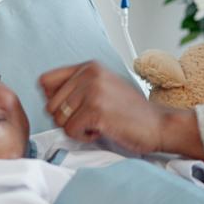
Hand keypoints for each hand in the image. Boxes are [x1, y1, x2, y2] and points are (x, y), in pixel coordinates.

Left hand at [39, 61, 181, 154]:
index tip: (72, 109)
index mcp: (89, 66)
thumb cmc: (131, 112)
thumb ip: (77, 87)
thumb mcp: (103, 87)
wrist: (159, 124)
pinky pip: (70, 131)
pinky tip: (101, 130)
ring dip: (76, 128)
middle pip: (50, 104)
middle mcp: (89, 74)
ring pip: (59, 119)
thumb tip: (47, 97)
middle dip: (66, 119)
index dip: (54, 100)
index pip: (45, 81)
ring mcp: (93, 91)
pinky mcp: (96, 110)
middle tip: (89, 120)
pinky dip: (84, 137)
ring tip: (97, 124)